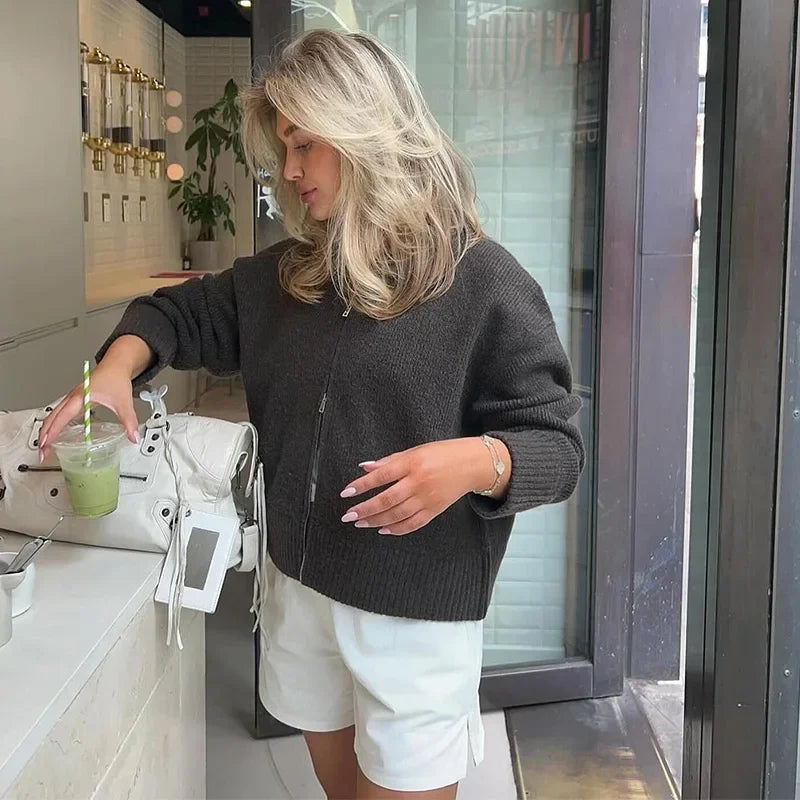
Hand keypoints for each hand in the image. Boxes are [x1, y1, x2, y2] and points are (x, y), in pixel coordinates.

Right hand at [38, 361, 139, 460]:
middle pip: (51, 418)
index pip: (62, 417)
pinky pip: (60, 414)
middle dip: (44, 435)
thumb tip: (133, 436)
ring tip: (45, 447)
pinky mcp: (76, 401)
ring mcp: (73, 399)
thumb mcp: (124, 402)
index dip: (53, 431)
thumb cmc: (115, 378)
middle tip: (42, 452)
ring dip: (47, 431)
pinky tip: (56, 435)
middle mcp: (73, 398)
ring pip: (53, 416)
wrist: (115, 365)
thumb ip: (129, 421)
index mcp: (80, 397)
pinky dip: (54, 425)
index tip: (46, 444)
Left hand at [339, 437, 505, 535]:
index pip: (381, 476)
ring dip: (376, 520)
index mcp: (412, 463)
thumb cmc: (442, 454)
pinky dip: (397, 529)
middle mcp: (419, 482)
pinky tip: (383, 530)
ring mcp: (428, 498)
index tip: (346, 492)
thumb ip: (390, 460)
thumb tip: (365, 467)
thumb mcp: (416, 450)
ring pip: (397, 514)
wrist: (473, 465)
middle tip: (348, 515)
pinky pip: (413, 523)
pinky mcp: (435, 510)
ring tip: (361, 522)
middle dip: (365, 509)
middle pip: (387, 499)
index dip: (362, 485)